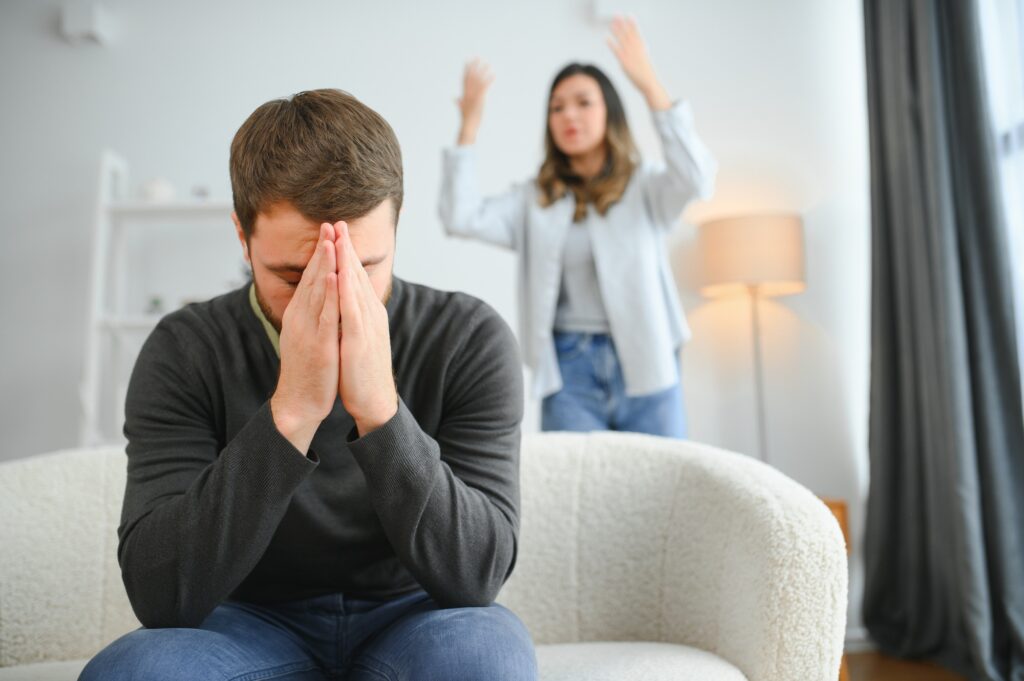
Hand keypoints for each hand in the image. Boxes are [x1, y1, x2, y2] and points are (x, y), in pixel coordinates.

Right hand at [271, 222, 339, 454]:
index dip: (319, 254)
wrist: (299, 401)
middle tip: (329, 224)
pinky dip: (327, 294)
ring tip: (331, 240)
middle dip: (322, 250)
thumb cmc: (308, 370)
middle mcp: (300, 318)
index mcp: (300, 315)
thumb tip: (322, 296)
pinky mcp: (318, 345)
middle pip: (312, 278)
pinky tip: (333, 277)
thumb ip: (314, 314)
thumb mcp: (308, 335)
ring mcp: (308, 331)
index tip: (327, 232)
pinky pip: (324, 315)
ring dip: (324, 264)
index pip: (310, 278)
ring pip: (317, 291)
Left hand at [334, 221, 397, 435]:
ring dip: (346, 261)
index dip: (347, 253)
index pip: (356, 277)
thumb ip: (353, 317)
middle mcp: (370, 315)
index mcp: (368, 314)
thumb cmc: (362, 371)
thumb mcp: (358, 337)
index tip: (338, 232)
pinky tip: (338, 274)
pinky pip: (351, 311)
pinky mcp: (359, 341)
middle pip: (357, 275)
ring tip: (338, 238)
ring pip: (355, 288)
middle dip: (347, 248)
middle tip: (338, 221)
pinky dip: (344, 290)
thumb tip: (344, 302)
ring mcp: (366, 327)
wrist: (374, 400)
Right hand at [456, 58, 494, 144]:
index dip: (466, 69)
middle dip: (474, 66)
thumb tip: (454, 98)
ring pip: (478, 80)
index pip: (464, 79)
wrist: (468, 126)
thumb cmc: (467, 120)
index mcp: (464, 94)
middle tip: (477, 57)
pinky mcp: (479, 99)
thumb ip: (458, 102)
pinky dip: (489, 81)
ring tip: (487, 63)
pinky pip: (485, 87)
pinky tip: (493, 75)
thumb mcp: (462, 109)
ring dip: (483, 71)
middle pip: (471, 76)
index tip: (467, 60)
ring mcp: (473, 96)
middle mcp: (468, 93)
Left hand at [606, 16, 670, 110]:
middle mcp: (636, 50)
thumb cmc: (647, 75)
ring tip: (611, 22)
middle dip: (622, 23)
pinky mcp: (625, 62)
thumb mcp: (645, 61)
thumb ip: (641, 54)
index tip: (629, 15)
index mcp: (642, 48)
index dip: (632, 23)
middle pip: (628, 33)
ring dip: (616, 30)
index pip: (636, 33)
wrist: (649, 83)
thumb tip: (640, 51)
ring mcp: (630, 55)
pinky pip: (616, 51)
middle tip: (617, 14)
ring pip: (622, 40)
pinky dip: (611, 43)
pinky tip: (606, 37)